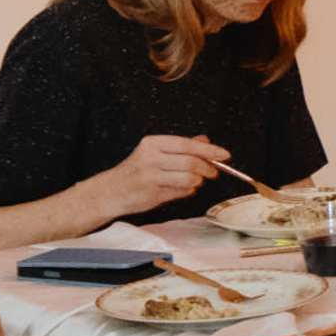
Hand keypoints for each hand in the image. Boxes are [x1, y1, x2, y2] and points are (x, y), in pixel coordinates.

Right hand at [106, 132, 233, 220]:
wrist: (111, 190)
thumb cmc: (137, 170)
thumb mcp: (155, 152)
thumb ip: (181, 146)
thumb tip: (205, 141)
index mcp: (152, 143)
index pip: (187, 145)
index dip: (209, 150)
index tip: (224, 154)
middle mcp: (150, 158)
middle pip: (191, 162)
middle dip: (208, 168)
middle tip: (214, 172)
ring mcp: (151, 177)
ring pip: (189, 179)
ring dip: (198, 181)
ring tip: (195, 180)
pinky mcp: (153, 194)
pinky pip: (181, 192)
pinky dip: (188, 191)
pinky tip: (182, 189)